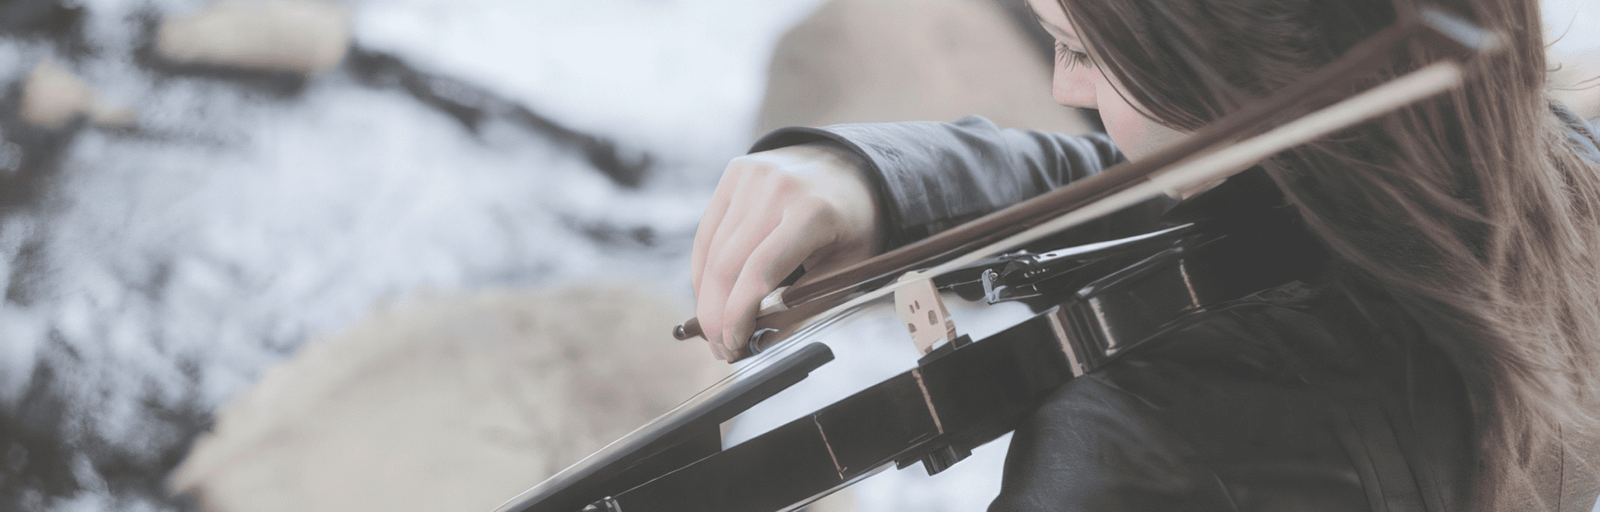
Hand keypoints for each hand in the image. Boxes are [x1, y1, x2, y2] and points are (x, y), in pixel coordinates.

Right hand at [691, 142, 882, 360]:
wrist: (848, 170)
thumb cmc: (850, 227)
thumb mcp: (845, 271)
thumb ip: (804, 307)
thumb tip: (760, 345)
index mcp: (814, 211)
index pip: (761, 270)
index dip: (739, 314)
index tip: (735, 346)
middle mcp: (778, 187)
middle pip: (727, 264)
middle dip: (717, 315)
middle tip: (722, 349)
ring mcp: (752, 176)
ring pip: (711, 251)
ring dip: (707, 298)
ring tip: (716, 329)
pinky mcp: (735, 173)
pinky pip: (707, 233)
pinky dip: (704, 271)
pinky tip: (710, 297)